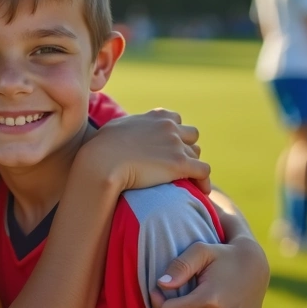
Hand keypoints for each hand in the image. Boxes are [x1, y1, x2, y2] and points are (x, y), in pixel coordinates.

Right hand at [78, 109, 210, 193]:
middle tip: (176, 165)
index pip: (176, 120)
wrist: (103, 161)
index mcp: (156, 117)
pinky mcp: (180, 164)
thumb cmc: (102, 147)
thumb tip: (122, 132)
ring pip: (196, 154)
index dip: (173, 134)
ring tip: (185, 179)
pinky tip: (201, 190)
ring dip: (192, 165)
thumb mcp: (116, 128)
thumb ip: (128, 127)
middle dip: (186, 148)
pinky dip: (204, 180)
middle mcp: (169, 127)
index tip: (167, 148)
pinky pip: (204, 171)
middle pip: (191, 136)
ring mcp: (176, 144)